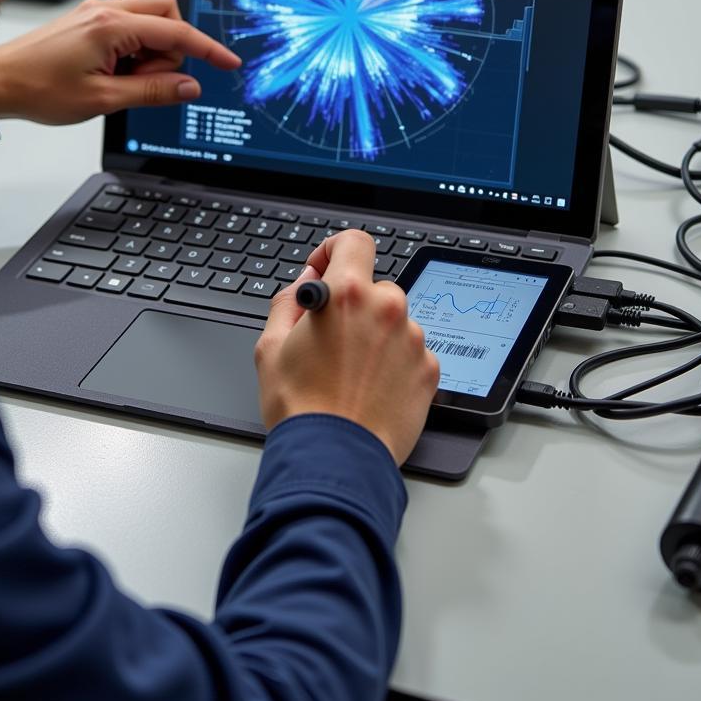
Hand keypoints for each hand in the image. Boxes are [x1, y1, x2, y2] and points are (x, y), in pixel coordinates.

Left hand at [0, 0, 240, 122]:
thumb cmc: (38, 89)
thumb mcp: (103, 99)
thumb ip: (153, 92)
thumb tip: (189, 87)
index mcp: (111, 26)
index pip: (176, 32)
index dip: (206, 49)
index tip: (227, 62)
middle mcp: (105, 11)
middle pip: (167, 13)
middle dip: (171, 48)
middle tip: (148, 80)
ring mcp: (96, 14)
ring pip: (149, 22)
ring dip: (150, 53)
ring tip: (122, 82)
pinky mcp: (89, 23)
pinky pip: (129, 30)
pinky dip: (133, 52)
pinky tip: (114, 74)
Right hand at [254, 230, 439, 466]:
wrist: (335, 459)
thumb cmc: (301, 408)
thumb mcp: (271, 346)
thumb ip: (289, 303)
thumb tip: (306, 282)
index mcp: (346, 295)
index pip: (354, 242)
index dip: (336, 250)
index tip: (326, 269)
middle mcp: (387, 309)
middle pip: (375, 288)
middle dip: (354, 306)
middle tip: (331, 339)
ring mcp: (413, 340)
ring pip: (395, 323)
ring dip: (375, 337)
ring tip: (351, 374)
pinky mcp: (429, 370)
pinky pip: (411, 353)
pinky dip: (394, 364)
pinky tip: (371, 389)